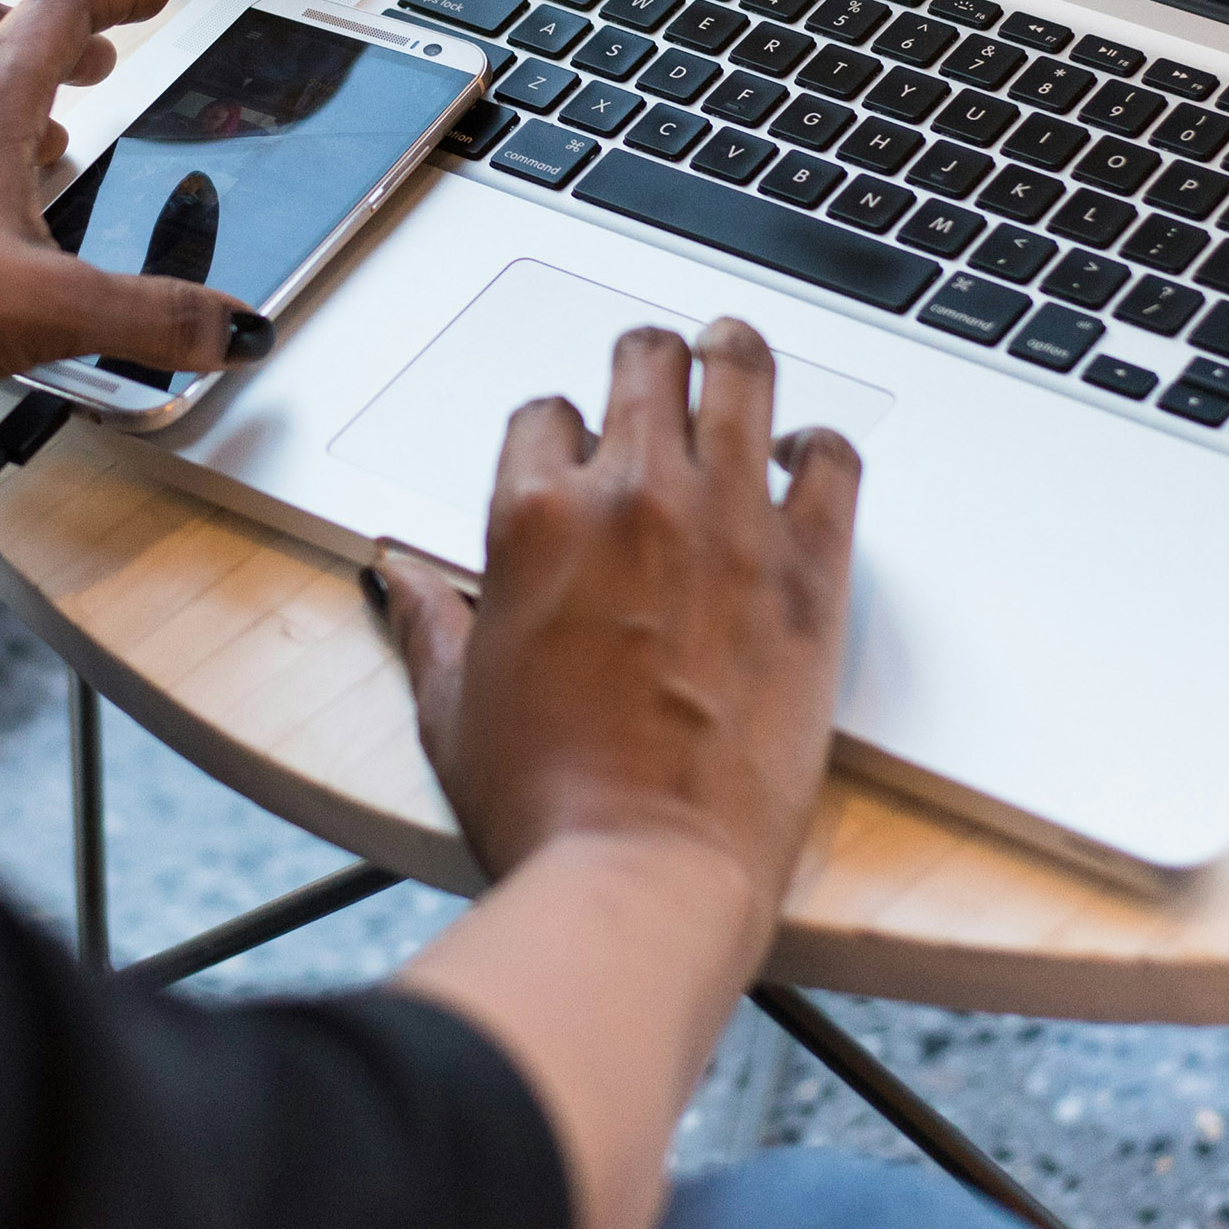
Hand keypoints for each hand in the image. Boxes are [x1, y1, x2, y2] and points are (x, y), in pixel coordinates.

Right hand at [374, 318, 861, 1228]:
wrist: (644, 873)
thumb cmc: (545, 805)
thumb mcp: (449, 706)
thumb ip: (426, 619)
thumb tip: (395, 574)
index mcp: (532, 516)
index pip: (545, 413)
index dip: (559, 435)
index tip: (575, 462)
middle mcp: (631, 496)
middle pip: (645, 360)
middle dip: (646, 363)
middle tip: (659, 376)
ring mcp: (728, 523)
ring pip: (741, 373)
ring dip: (733, 357)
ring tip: (734, 355)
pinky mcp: (811, 570)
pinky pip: (833, 459)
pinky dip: (821, 447)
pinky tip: (806, 459)